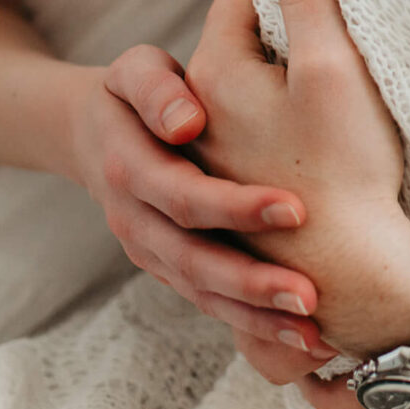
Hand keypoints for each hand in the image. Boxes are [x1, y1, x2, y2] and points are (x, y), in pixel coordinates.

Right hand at [65, 44, 322, 341]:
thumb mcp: (134, 70)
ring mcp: (151, 253)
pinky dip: (253, 325)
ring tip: (315, 336)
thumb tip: (188, 121)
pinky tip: (304, 338)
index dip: (236, 208)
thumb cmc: (134, 92)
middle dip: (251, 282)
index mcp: (130, 169)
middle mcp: (136, 221)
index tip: (295, 210)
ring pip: (202, 294)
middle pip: (193, 260)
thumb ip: (157, 88)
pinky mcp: (171, 270)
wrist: (94, 132)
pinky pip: (210, 305)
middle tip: (308, 296)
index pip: (185, 196)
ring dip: (257, 317)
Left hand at [185, 0, 409, 369]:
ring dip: (273, 73)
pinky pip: (245, 138)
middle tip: (325, 16)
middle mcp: (197, 118)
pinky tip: (310, 135)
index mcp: (214, 75)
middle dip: (272, 20)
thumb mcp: (333, 67)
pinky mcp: (232, 197)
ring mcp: (211, 161)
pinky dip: (271, 121)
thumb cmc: (345, 169)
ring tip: (323, 74)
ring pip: (236, 92)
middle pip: (232, 41)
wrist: (350, 277)